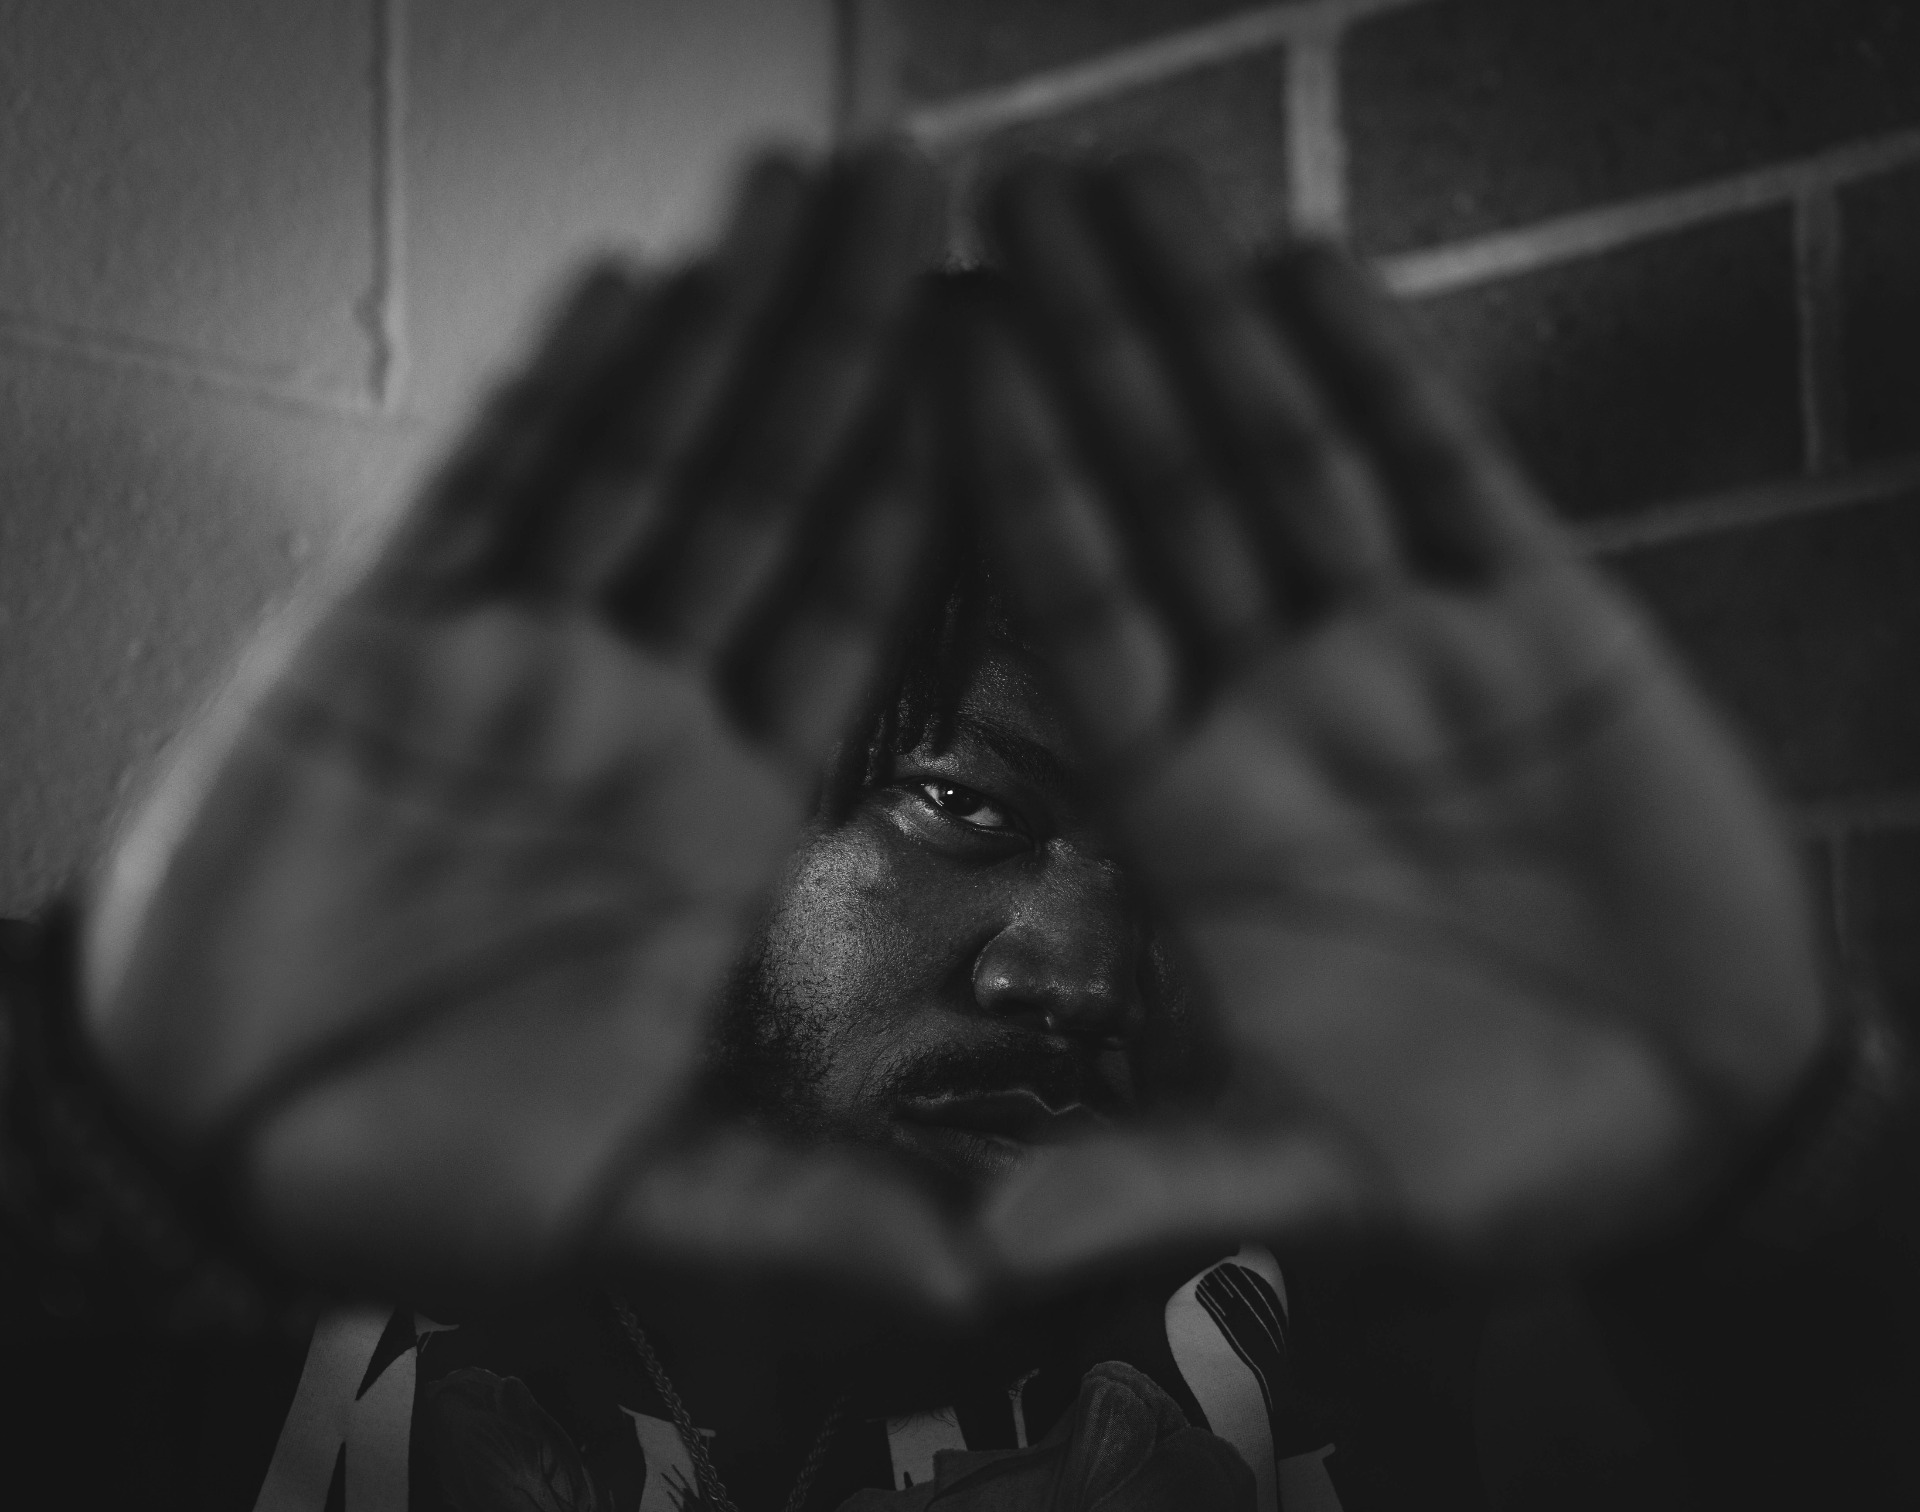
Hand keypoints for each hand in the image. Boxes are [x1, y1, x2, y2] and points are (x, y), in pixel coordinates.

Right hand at [81, 150, 976, 1310]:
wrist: (209, 1147)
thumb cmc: (423, 1190)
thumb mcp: (647, 1225)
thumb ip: (821, 1224)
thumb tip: (1002, 1279)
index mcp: (732, 826)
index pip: (857, 616)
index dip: (935, 483)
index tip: (1009, 359)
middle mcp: (645, 720)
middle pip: (770, 494)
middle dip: (846, 342)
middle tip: (922, 188)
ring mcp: (515, 666)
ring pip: (644, 460)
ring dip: (724, 326)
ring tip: (803, 194)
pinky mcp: (382, 645)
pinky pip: (486, 492)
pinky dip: (556, 394)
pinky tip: (629, 294)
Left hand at [964, 160, 1830, 1275]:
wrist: (1692, 1129)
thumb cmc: (1483, 1169)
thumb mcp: (1303, 1195)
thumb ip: (1139, 1188)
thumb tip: (965, 1255)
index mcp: (1186, 806)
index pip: (1073, 605)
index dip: (1007, 471)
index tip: (934, 341)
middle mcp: (1272, 704)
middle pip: (1160, 490)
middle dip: (1088, 344)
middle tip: (1005, 193)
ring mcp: (1404, 652)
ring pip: (1287, 457)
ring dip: (1210, 324)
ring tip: (1127, 187)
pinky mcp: (1543, 629)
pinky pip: (1450, 480)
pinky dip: (1383, 378)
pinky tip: (1306, 271)